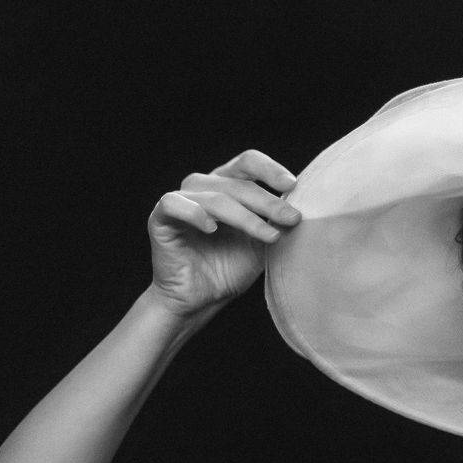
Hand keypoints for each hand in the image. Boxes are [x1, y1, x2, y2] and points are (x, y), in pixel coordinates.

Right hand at [145, 149, 302, 319]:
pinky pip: (174, 204)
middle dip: (267, 202)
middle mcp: (204, 187)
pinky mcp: (160, 218)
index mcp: (228, 185)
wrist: (201, 299)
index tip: (292, 186)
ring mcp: (182, 200)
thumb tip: (301, 208)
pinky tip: (212, 228)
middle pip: (237, 182)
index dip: (270, 170)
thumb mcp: (262, 242)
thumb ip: (276, 222)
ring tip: (268, 236)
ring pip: (214, 196)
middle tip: (291, 218)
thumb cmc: (230, 268)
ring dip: (245, 216)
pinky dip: (194, 213)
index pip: (248, 163)